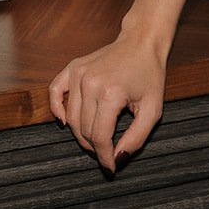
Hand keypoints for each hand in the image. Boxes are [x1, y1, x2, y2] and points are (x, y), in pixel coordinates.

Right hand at [48, 35, 166, 172]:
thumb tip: (117, 159)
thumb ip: (136, 138)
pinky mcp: (73, 68)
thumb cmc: (149, 75)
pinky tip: (65, 120)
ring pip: (71, 118)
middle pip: (83, 130)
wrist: (142, 42)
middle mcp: (91, 84)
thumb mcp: (153, 109)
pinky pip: (55, 92)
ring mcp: (79, 74)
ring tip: (96, 137)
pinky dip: (56, 109)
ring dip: (81, 133)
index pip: (99, 137)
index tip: (110, 166)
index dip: (104, 156)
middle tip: (107, 150)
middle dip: (95, 146)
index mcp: (111, 94)